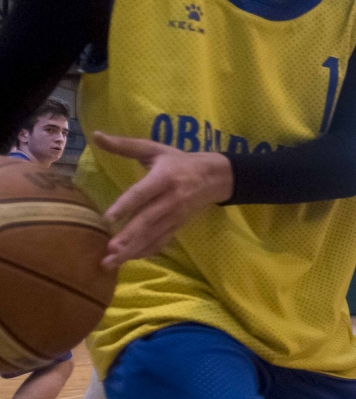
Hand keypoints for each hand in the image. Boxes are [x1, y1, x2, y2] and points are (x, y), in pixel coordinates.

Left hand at [95, 133, 233, 267]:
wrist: (216, 176)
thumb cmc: (179, 161)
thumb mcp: (155, 149)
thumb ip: (125, 145)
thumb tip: (96, 136)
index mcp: (164, 177)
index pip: (142, 193)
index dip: (125, 205)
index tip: (107, 219)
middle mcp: (171, 199)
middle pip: (147, 220)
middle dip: (128, 236)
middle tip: (109, 250)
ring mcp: (176, 215)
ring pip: (153, 235)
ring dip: (132, 250)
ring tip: (111, 262)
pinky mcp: (178, 226)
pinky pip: (161, 242)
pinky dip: (145, 252)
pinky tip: (129, 260)